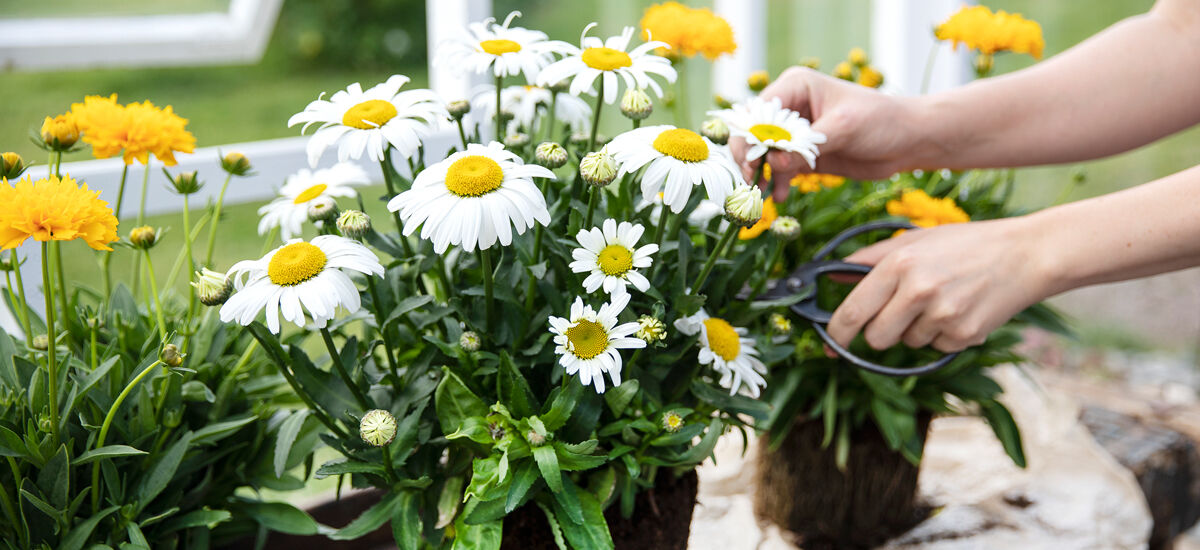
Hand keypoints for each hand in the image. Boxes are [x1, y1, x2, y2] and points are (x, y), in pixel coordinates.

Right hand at [729, 67, 929, 201]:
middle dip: (750, 157)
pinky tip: (780, 196)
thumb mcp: (844, 128)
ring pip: (763, 154)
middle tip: (752, 181)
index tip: (754, 162)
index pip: (759, 110)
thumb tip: (775, 163)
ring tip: (763, 194)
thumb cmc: (881, 121)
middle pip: (753, 132)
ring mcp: (794, 133)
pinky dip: (777, 184)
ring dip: (760, 174)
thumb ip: (808, 145)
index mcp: (795, 87)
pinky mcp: (803, 156)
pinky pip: (779, 171)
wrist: (907, 142)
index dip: (750, 135)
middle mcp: (790, 108)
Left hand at [825, 218, 1053, 352]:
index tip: (830, 343)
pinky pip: (936, 347)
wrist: (1026, 255)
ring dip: (915, 329)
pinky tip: (961, 309)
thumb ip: (870, 258)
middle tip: (896, 315)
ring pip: (907, 343)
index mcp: (900, 263)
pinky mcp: (964, 334)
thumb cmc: (966, 244)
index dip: (836, 333)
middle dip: (879, 333)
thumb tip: (836, 276)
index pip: (852, 312)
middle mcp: (918, 291)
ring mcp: (943, 315)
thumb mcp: (916, 239)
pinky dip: (942, 334)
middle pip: (876, 338)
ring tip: (941, 300)